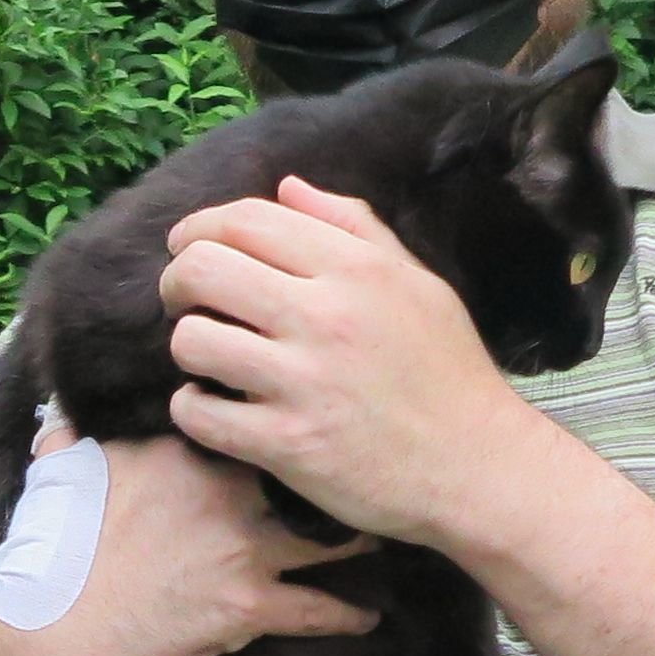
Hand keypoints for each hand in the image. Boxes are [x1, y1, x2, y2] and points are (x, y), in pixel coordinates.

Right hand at [0, 421, 376, 655]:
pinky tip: (369, 618)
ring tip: (383, 536)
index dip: (281, 418)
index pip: (251, 415)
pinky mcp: (249, 607)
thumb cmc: (50, 555)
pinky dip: (348, 617)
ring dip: (359, 540)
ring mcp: (241, 548)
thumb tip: (64, 408)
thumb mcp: (56, 475)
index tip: (306, 416)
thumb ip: (71, 433)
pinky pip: (319, 610)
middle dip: (337, 472)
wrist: (56, 637)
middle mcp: (222, 488)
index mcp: (180, 447)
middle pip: (304, 469)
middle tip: (365, 471)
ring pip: (329, 538)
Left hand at [157, 178, 571, 550]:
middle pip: (203, 269)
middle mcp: (324, 317)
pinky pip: (200, 412)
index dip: (201, 228)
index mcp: (355, 269)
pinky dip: (192, 407)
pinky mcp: (287, 444)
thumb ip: (354, 228)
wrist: (477, 467)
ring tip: (208, 356)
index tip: (190, 247)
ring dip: (186, 344)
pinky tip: (211, 405)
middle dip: (177, 280)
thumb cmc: (448, 372)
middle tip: (184, 300)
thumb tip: (288, 187)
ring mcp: (302, 383)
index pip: (247, 220)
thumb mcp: (418, 283)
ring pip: (193, 339)